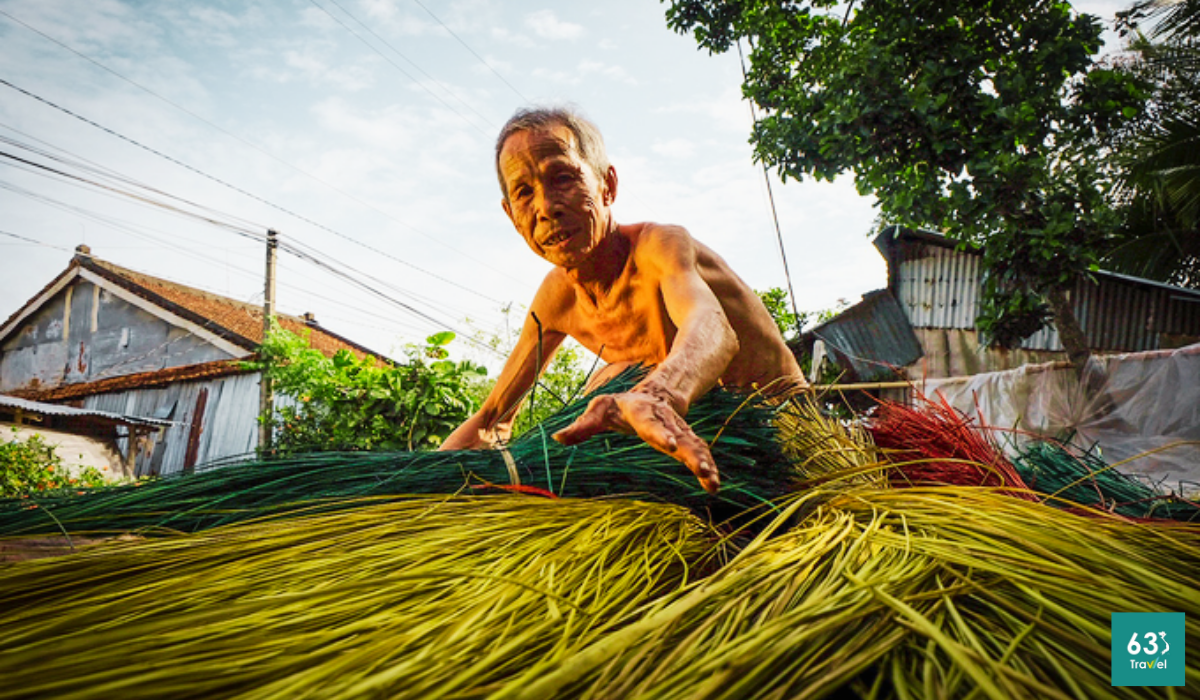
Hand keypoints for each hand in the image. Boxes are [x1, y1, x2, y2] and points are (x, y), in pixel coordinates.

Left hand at [552, 390, 719, 493]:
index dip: (661, 433)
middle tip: (700, 468)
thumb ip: (581, 426)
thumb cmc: (621, 406)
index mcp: (643, 412)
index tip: (671, 444)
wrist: (655, 394)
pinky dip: (708, 468)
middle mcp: (666, 421)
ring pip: (695, 446)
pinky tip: (714, 485)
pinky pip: (700, 453)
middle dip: (691, 452)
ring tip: (711, 482)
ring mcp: (680, 431)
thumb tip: (556, 438)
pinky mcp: (688, 442)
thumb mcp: (599, 409)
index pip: (651, 423)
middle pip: (681, 436)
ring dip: (703, 462)